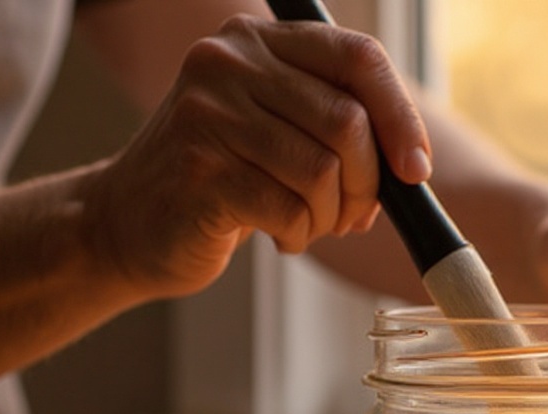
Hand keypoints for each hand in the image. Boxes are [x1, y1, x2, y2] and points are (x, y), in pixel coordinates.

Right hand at [84, 15, 429, 299]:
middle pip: (348, 123)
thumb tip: (409, 168)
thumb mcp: (280, 134)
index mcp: (260, 42)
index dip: (401, 118)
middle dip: (366, 187)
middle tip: (351, 216)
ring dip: (330, 217)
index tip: (414, 171)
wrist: (132, 222)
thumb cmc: (224, 180)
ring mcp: (208, 114)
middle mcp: (230, 63)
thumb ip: (336, 132)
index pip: (359, 58)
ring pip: (322, 172)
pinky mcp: (200, 171)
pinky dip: (300, 236)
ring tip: (308, 226)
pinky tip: (280, 237)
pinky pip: (290, 211)